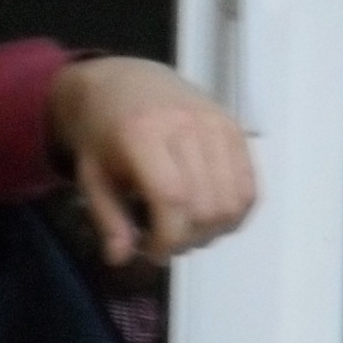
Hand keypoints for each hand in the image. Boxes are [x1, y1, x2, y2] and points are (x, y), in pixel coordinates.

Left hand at [49, 56, 256, 266]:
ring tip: (189, 230)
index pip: (173, 198)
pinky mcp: (235, 128)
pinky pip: (250, 186)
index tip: (154, 252)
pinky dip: (235, 213)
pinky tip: (211, 217)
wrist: (125, 82)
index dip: (169, 238)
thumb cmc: (103, 134)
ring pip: (233, 201)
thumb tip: (120, 259)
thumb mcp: (92, 176)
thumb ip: (107, 219)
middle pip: (206, 206)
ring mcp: (217, 124)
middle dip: (189, 239)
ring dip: (214, 231)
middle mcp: (186, 125)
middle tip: (169, 241)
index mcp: (143, 134)